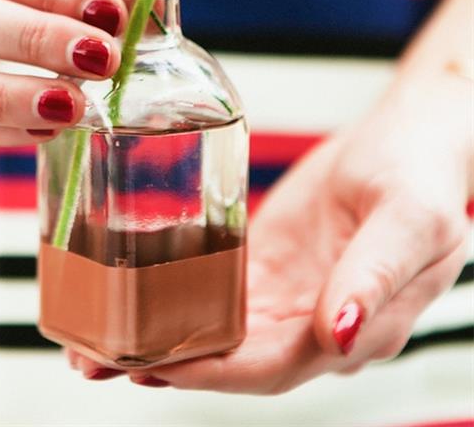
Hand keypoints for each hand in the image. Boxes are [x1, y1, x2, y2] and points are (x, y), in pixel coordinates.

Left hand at [74, 68, 471, 391]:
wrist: (405, 140)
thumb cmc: (418, 177)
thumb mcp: (409, 220)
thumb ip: (375, 278)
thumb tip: (338, 337)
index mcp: (354, 327)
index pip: (272, 366)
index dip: (213, 371)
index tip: (154, 363)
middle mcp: (312, 322)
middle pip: (232, 360)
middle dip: (167, 362)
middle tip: (98, 357)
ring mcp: (285, 295)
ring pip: (215, 330)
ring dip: (158, 337)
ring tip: (94, 338)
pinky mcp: (264, 265)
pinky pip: (215, 289)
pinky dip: (173, 297)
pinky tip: (133, 295)